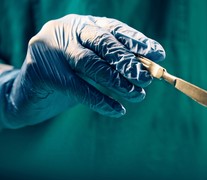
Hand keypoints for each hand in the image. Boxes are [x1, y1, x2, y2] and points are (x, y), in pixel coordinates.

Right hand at [0, 14, 164, 128]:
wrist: (30, 95)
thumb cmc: (70, 78)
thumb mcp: (94, 67)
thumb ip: (115, 65)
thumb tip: (149, 73)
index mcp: (84, 25)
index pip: (115, 30)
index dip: (138, 42)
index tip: (159, 55)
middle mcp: (67, 30)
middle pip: (103, 43)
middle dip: (129, 62)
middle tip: (147, 79)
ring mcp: (51, 48)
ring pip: (90, 63)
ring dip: (118, 81)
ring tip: (138, 96)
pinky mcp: (40, 71)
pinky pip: (77, 88)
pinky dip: (100, 101)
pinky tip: (118, 110)